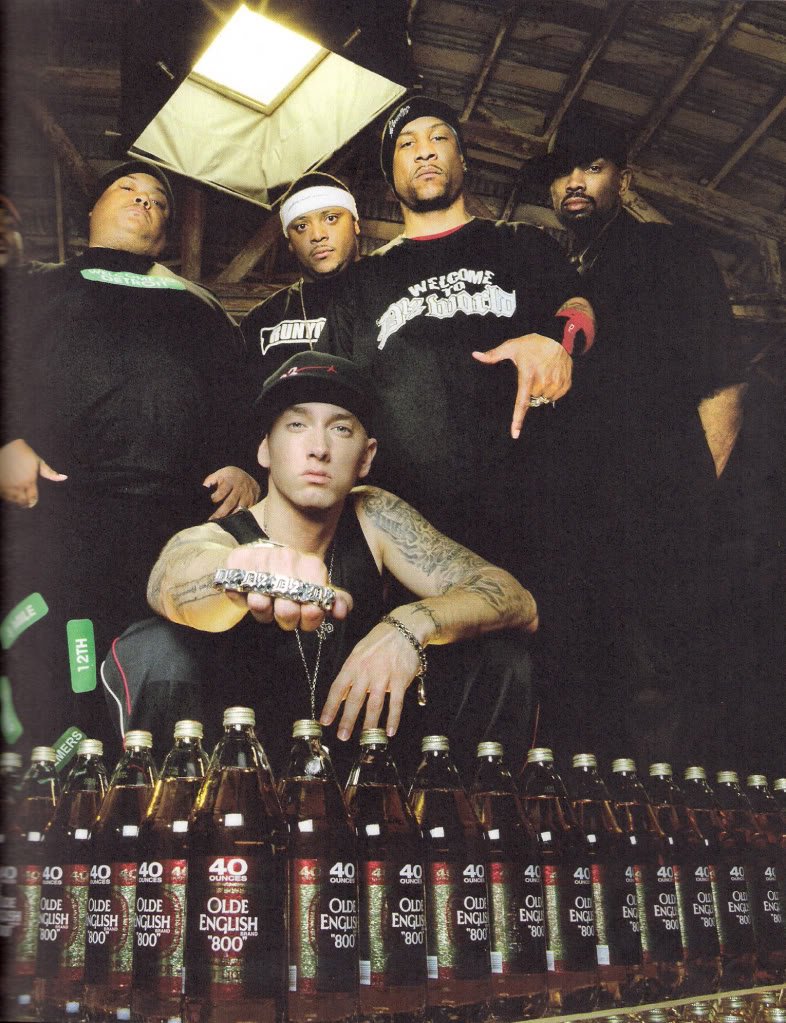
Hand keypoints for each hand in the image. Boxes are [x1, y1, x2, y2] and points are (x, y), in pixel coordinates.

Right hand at [0, 438, 66, 506]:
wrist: (6, 445)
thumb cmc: (24, 453)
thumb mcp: (38, 461)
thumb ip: (50, 472)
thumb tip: (64, 477)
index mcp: (30, 480)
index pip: (32, 498)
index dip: (32, 502)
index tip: (31, 502)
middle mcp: (18, 484)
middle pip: (22, 501)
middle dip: (23, 501)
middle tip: (24, 501)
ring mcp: (7, 484)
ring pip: (12, 499)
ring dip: (14, 499)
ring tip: (16, 493)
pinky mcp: (0, 483)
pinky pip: (3, 494)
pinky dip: (6, 494)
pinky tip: (9, 489)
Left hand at [203, 466, 260, 519]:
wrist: (249, 475)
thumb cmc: (230, 476)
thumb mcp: (221, 473)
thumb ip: (210, 480)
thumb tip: (203, 488)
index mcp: (231, 481)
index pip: (223, 491)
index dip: (216, 497)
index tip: (211, 502)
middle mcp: (240, 489)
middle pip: (230, 503)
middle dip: (221, 512)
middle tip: (212, 520)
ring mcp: (248, 496)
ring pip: (239, 509)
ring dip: (231, 517)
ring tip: (222, 524)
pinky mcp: (253, 502)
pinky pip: (247, 512)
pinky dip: (240, 518)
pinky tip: (233, 523)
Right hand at [223, 542, 351, 631]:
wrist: (274, 550)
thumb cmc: (298, 576)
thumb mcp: (320, 587)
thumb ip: (336, 601)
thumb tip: (341, 611)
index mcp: (312, 565)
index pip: (313, 607)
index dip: (309, 619)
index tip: (306, 616)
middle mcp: (287, 558)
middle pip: (286, 612)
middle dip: (288, 621)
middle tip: (287, 614)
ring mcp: (262, 558)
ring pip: (259, 605)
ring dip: (264, 613)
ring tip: (269, 605)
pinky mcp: (238, 559)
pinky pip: (237, 594)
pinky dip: (242, 600)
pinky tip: (250, 594)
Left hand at [319, 622, 419, 740]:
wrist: (404, 629)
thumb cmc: (379, 642)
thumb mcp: (359, 653)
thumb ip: (350, 674)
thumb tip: (340, 696)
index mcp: (353, 665)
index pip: (337, 688)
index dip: (330, 706)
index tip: (325, 721)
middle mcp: (366, 671)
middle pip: (354, 700)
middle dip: (347, 720)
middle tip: (342, 736)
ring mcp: (384, 676)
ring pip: (374, 704)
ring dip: (369, 724)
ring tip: (365, 738)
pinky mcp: (401, 679)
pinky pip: (396, 702)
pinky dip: (393, 718)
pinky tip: (390, 731)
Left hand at [473, 334, 572, 438]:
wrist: (558, 336)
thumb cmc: (532, 343)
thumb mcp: (511, 346)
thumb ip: (493, 354)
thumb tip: (475, 355)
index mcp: (527, 376)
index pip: (521, 403)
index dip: (518, 420)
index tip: (515, 434)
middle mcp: (542, 382)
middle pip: (533, 399)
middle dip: (530, 390)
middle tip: (532, 374)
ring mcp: (555, 384)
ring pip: (545, 398)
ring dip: (542, 391)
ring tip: (542, 373)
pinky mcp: (565, 384)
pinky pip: (556, 396)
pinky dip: (553, 389)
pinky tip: (551, 375)